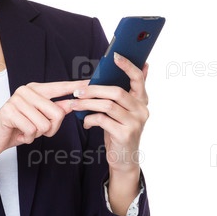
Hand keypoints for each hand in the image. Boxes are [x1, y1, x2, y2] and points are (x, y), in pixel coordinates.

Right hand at [0, 80, 87, 179]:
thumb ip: (55, 109)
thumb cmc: (18, 127)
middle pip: (57, 112)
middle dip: (51, 128)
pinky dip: (27, 138)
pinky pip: (31, 130)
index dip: (76, 87)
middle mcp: (26, 91)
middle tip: (37, 130)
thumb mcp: (39, 118)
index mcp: (35, 89)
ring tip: (26, 130)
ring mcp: (16, 100)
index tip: (92, 82)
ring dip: (37, 134)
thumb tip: (73, 103)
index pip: (60, 87)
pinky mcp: (9, 112)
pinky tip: (19, 134)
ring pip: (45, 123)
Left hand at [68, 53, 148, 213]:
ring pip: (107, 105)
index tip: (115, 55)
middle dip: (93, 89)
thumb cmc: (120, 130)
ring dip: (87, 103)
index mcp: (142, 101)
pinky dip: (90, 119)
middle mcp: (142, 110)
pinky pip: (102, 120)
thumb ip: (126, 92)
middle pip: (116, 91)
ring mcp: (135, 123)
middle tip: (76, 91)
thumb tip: (138, 67)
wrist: (124, 160)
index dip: (127, 66)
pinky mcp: (125, 134)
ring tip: (74, 104)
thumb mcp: (124, 111)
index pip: (138, 79)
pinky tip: (85, 122)